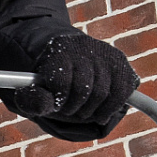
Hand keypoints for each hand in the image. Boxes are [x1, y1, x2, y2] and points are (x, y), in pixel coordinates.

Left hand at [7, 33, 136, 138]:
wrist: (66, 60)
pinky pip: (124, 91)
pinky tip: (102, 112)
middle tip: (70, 110)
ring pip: (105, 93)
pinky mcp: (120, 61)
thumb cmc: (49, 81)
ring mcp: (105, 52)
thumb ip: (33, 100)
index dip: (59, 101)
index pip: (61, 81)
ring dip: (93, 112)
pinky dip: (113, 108)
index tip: (57, 104)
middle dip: (76, 108)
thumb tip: (44, 104)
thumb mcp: (34, 92)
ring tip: (84, 110)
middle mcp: (84, 45)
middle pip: (85, 90)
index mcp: (59, 48)